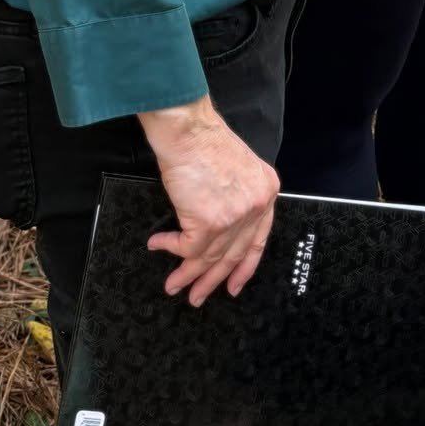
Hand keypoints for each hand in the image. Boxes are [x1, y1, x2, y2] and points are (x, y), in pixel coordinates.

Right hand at [142, 105, 280, 303]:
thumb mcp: (238, 168)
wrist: (188, 129)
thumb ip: (237, 196)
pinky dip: (170, 249)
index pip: (258, 240)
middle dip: (212, 278)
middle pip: (233, 253)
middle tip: (198, 296)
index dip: (244, 267)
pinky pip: (186, 247)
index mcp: (266, 192)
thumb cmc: (204, 140)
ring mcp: (234, 216)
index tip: (234, 286)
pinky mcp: (209, 222)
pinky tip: (159, 246)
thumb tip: (220, 225)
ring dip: (187, 273)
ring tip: (174, 286)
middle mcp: (255, 206)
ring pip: (209, 256)